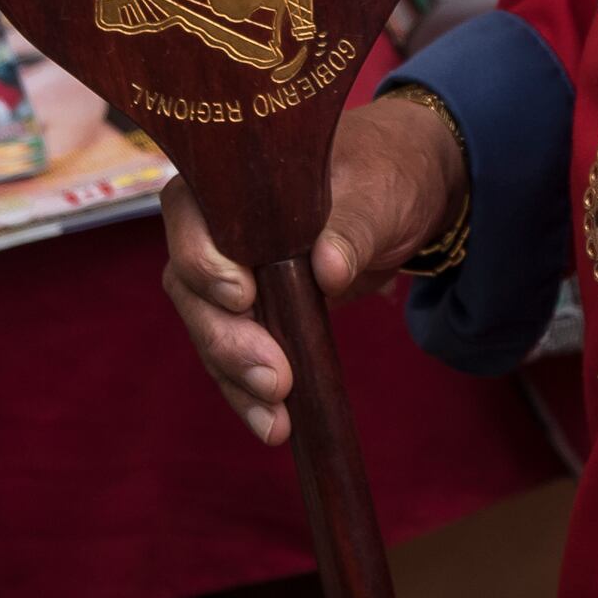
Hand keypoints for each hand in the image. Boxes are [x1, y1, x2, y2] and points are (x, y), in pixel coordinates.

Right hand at [159, 90, 463, 449]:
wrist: (407, 193)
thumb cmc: (384, 171)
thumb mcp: (377, 192)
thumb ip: (352, 226)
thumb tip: (327, 268)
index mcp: (232, 177)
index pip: (191, 216)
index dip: (204, 260)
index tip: (243, 295)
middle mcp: (217, 225)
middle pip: (193, 287)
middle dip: (227, 340)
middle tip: (274, 378)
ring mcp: (231, 273)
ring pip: (211, 330)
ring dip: (237, 379)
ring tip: (276, 420)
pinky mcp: (254, 312)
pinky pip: (236, 355)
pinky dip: (250, 393)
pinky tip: (274, 426)